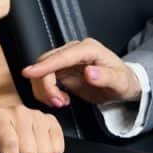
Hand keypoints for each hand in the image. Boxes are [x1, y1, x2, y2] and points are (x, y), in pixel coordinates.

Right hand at [20, 38, 141, 108]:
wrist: (123, 84)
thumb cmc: (123, 81)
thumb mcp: (120, 82)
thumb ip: (105, 77)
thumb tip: (90, 72)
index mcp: (88, 49)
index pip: (61, 56)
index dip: (44, 66)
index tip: (28, 74)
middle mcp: (75, 51)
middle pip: (46, 63)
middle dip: (46, 85)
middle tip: (58, 103)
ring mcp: (67, 60)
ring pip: (43, 72)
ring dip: (45, 90)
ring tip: (61, 103)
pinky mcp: (63, 70)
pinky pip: (45, 79)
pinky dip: (47, 92)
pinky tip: (61, 100)